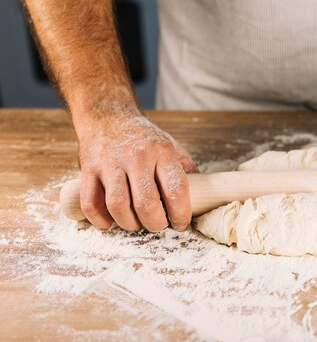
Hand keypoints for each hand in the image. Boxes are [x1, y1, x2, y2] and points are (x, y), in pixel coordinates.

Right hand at [76, 111, 197, 231]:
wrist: (108, 116)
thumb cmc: (144, 139)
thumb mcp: (172, 147)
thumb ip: (186, 170)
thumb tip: (203, 195)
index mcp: (162, 152)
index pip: (176, 190)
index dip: (180, 214)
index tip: (180, 224)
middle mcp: (136, 157)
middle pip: (146, 203)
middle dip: (155, 224)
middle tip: (157, 225)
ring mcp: (110, 163)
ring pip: (118, 206)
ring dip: (129, 224)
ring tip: (136, 223)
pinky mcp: (88, 169)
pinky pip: (90, 203)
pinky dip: (100, 220)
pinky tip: (111, 222)